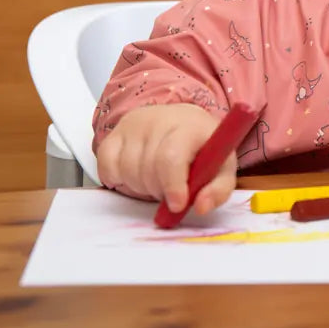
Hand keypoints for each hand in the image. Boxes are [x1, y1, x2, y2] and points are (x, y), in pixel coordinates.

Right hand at [96, 103, 237, 215]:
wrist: (183, 122)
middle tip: (170, 191)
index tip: (177, 204)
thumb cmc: (202, 148)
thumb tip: (202, 207)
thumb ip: (218, 190)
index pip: (172, 157)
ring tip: (157, 180)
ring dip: (141, 187)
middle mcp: (159, 120)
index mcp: (190, 127)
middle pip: (148, 168)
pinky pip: (107, 167)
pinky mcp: (114, 134)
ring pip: (127, 170)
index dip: (172, 185)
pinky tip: (138, 174)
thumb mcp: (221, 168)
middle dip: (159, 190)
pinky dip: (119, 180)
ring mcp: (133, 126)